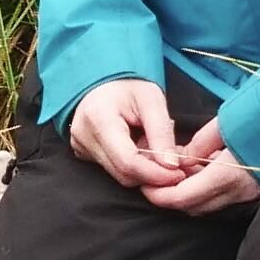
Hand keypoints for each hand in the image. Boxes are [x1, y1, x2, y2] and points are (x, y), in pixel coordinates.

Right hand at [68, 79, 189, 190]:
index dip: (155, 173)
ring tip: (155, 150)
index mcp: (99, 118)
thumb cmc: (128, 86)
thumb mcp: (152, 99)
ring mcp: (80, 147)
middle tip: (174, 164)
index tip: (179, 174)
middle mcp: (84, 136)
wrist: (104, 83)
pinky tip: (140, 149)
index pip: (128, 161)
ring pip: (119, 175)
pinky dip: (132, 166)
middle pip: (123, 173)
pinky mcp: (83, 153)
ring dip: (143, 170)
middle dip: (153, 174)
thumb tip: (171, 165)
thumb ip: (162, 132)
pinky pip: (113, 170)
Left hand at [142, 120, 259, 214]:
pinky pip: (224, 198)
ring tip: (175, 173)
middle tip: (155, 179)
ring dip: (188, 195)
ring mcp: (250, 192)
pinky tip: (198, 172)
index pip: (183, 198)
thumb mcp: (224, 123)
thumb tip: (181, 159)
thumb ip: (200, 144)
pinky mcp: (257, 188)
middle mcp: (238, 191)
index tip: (144, 185)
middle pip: (193, 207)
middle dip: (171, 198)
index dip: (159, 195)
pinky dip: (206, 191)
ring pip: (208, 205)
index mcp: (227, 175)